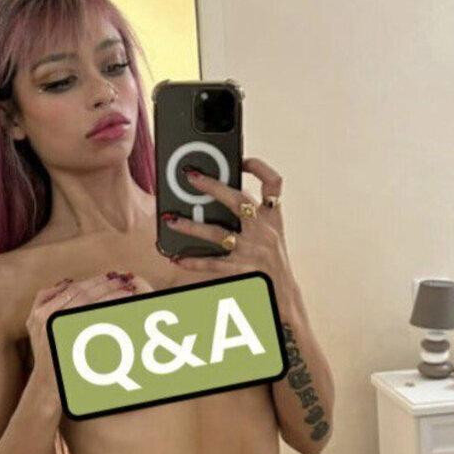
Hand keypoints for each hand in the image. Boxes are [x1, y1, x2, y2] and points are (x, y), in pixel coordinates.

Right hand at [25, 271, 153, 397]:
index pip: (73, 289)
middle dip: (105, 285)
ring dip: (111, 295)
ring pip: (91, 305)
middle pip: (83, 294)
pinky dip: (112, 311)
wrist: (46, 386)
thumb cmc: (45, 356)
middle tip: (123, 279)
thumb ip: (45, 301)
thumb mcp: (35, 326)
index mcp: (42, 313)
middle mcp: (49, 320)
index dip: (92, 281)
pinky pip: (97, 321)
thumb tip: (68, 282)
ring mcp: (61, 330)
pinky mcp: (74, 341)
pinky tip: (125, 308)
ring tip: (128, 291)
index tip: (109, 277)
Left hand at [160, 157, 297, 306]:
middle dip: (212, 186)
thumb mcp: (272, 232)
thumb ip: (253, 213)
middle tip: (190, 176)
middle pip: (238, 201)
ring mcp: (252, 251)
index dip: (260, 168)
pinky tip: (178, 257)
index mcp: (273, 217)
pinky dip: (194, 261)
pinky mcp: (241, 270)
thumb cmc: (272, 259)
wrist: (284, 293)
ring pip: (217, 233)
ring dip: (191, 227)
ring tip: (170, 220)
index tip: (242, 159)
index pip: (274, 184)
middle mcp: (264, 231)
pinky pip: (213, 263)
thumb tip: (220, 193)